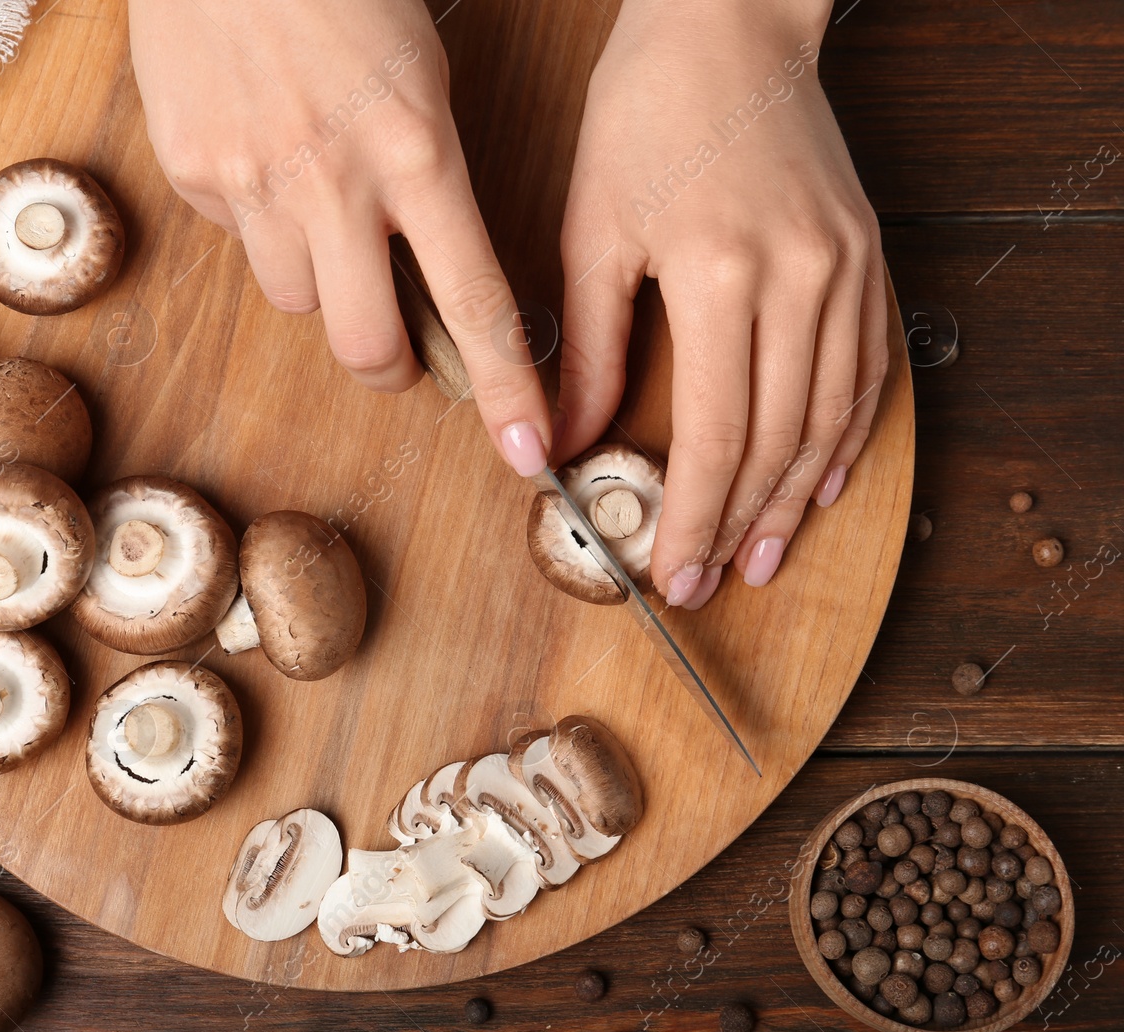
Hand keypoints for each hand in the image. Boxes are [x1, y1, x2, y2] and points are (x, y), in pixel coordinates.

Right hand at [129, 0, 552, 473]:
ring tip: (316, 201)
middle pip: (365, 345)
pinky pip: (234, 239)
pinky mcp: (194, 171)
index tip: (529, 450)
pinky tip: (259, 152)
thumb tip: (416, 269)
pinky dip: (255, 219)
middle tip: (398, 348)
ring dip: (317, 279)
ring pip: (294, 299)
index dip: (505, 390)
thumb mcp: (420, 71)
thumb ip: (424, 173)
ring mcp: (254, 181)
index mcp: (416, 149)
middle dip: (389, 364)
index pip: (474, 299)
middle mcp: (335, 181)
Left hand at [558, 0, 887, 607]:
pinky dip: (849, 435)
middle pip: (778, 440)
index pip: (715, 435)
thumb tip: (559, 444)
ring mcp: (845, 268)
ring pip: (831, 416)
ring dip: (799, 498)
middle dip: (742, 524)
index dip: (695, 517)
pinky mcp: (867, 256)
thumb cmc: (645, 116)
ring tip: (768, 554)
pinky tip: (826, 480)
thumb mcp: (592, 233)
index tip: (674, 573)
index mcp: (722, 274)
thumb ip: (582, 350)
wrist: (727, 26)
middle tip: (714, 581)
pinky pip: (868, 369)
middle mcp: (800, 278)